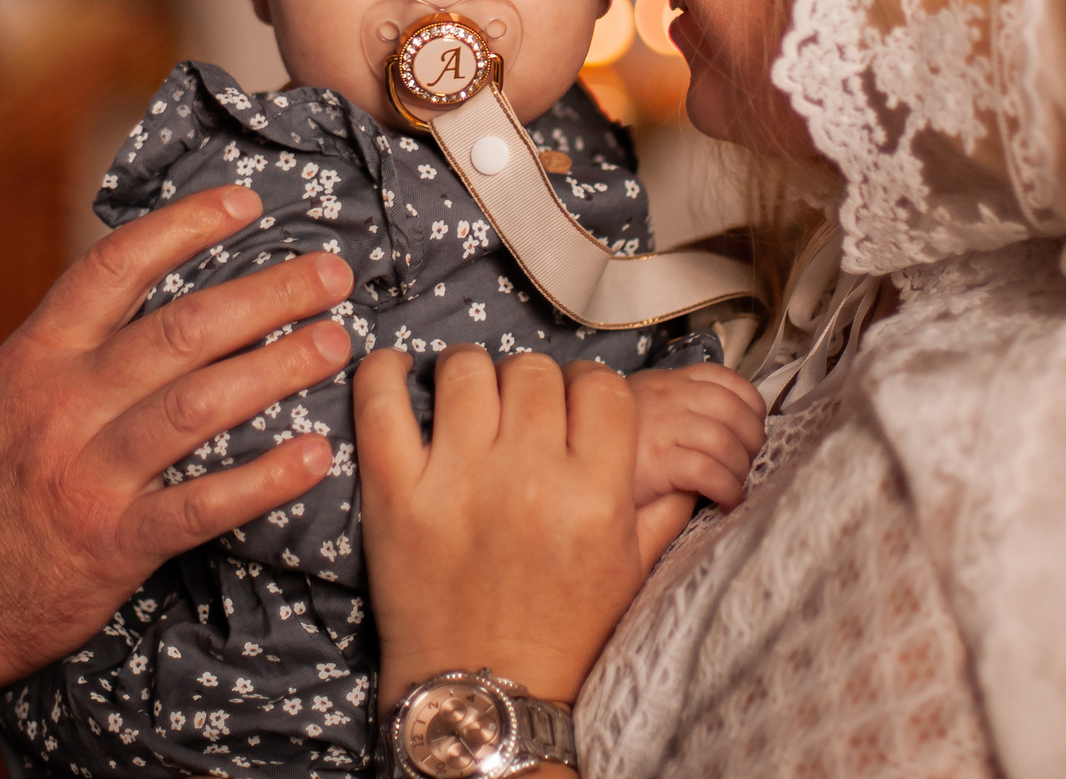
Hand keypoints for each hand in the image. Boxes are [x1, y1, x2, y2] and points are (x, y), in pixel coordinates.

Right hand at [0, 185, 352, 754]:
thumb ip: (64, 348)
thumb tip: (135, 294)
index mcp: (36, 358)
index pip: (116, 266)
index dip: (186, 226)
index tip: (245, 203)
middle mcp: (65, 404)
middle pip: (182, 329)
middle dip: (269, 293)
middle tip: (332, 273)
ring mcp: (89, 475)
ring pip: (200, 405)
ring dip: (279, 368)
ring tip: (336, 344)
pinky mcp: (113, 544)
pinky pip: (202, 505)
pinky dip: (264, 480)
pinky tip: (314, 456)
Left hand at [355, 347, 645, 715]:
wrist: (486, 697)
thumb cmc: (564, 635)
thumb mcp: (629, 570)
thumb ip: (660, 504)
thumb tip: (684, 452)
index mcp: (594, 494)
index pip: (600, 384)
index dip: (588, 384)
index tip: (571, 402)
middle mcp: (529, 477)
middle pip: (534, 371)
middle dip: (532, 384)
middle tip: (519, 412)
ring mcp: (457, 481)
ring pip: (467, 369)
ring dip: (470, 372)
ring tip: (468, 396)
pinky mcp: (395, 494)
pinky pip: (381, 402)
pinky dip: (384, 373)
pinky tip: (398, 372)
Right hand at [627, 365, 766, 510]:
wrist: (574, 469)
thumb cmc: (613, 447)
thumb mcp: (642, 411)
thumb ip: (678, 408)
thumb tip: (730, 431)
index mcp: (666, 382)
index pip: (724, 379)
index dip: (751, 404)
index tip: (755, 427)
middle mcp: (666, 397)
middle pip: (733, 410)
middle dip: (752, 439)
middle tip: (749, 463)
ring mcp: (662, 426)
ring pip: (724, 441)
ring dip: (741, 468)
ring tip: (737, 485)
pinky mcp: (658, 461)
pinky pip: (709, 471)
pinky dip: (728, 488)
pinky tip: (727, 501)